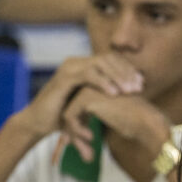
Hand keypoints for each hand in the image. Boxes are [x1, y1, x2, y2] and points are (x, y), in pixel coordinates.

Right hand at [22, 53, 143, 139]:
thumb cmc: (62, 117)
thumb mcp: (88, 108)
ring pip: (101, 64)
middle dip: (126, 72)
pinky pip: (88, 74)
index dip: (128, 71)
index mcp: (85, 67)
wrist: (38, 122)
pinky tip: (114, 93)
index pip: (112, 61)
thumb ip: (106, 105)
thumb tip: (126, 109)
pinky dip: (103, 82)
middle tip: (140, 87)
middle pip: (109, 59)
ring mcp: (71, 67)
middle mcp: (78, 63)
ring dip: (118, 76)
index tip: (142, 85)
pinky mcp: (65, 77)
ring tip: (130, 91)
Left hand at [60, 89, 168, 162]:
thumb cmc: (134, 124)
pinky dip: (76, 132)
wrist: (146, 121)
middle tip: (88, 156)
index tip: (87, 149)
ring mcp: (87, 88)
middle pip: (71, 113)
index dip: (79, 132)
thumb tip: (71, 140)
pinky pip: (69, 117)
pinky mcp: (86, 98)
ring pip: (68, 115)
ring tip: (89, 154)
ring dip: (75, 137)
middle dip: (75, 137)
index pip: (77, 111)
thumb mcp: (109, 121)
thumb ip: (92, 122)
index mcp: (96, 88)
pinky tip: (91, 138)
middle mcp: (90, 85)